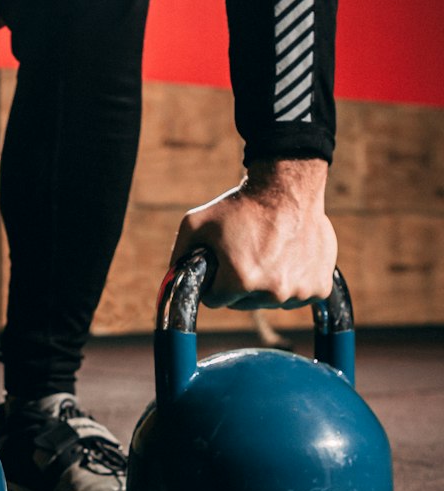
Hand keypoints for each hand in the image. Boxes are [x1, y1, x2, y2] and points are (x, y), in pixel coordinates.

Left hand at [170, 159, 336, 308]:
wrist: (288, 188)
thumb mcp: (196, 224)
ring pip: (271, 301)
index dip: (215, 282)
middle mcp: (271, 291)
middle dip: (241, 283)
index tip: (222, 264)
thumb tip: (171, 280)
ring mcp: (298, 292)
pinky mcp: (319, 288)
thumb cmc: (240, 206)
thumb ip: (180, 255)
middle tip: (247, 253)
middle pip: (244, 303)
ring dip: (267, 284)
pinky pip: (298, 297)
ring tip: (269, 252)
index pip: (216, 300)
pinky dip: (293, 282)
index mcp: (239, 279)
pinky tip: (289, 257)